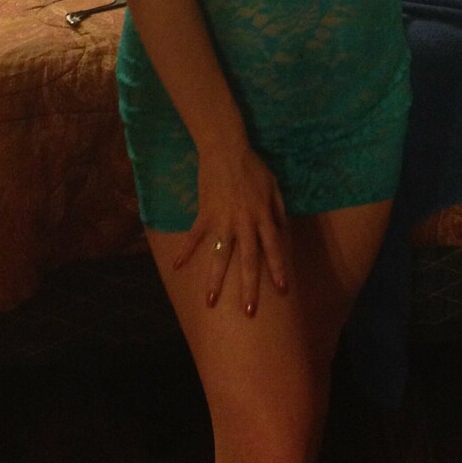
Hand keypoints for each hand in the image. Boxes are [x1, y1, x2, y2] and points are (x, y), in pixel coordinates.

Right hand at [172, 141, 289, 314]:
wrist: (226, 150)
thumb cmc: (253, 167)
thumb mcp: (274, 187)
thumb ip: (278, 210)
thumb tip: (284, 231)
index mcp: (262, 217)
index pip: (274, 249)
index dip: (278, 269)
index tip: (283, 290)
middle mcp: (244, 224)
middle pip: (249, 261)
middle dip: (249, 287)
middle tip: (249, 312)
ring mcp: (223, 221)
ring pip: (220, 256)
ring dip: (215, 280)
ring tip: (210, 302)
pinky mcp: (205, 215)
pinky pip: (195, 237)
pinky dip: (186, 251)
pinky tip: (177, 266)